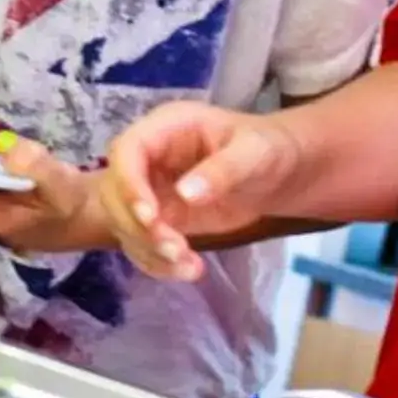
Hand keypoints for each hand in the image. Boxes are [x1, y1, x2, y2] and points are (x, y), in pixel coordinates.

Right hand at [99, 101, 302, 281]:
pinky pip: (143, 243)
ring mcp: (152, 190)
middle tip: (175, 249)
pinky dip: (160, 263)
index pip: (127, 152)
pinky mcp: (162, 219)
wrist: (282, 173)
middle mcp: (150, 158)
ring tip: (189, 266)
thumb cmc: (269, 148)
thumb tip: (186, 194)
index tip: (149, 217)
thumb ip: (222, 170)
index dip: (128, 184)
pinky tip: (189, 271)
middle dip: (139, 227)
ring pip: (125, 224)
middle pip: (116, 193)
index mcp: (166, 127)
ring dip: (149, 250)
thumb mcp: (254, 153)